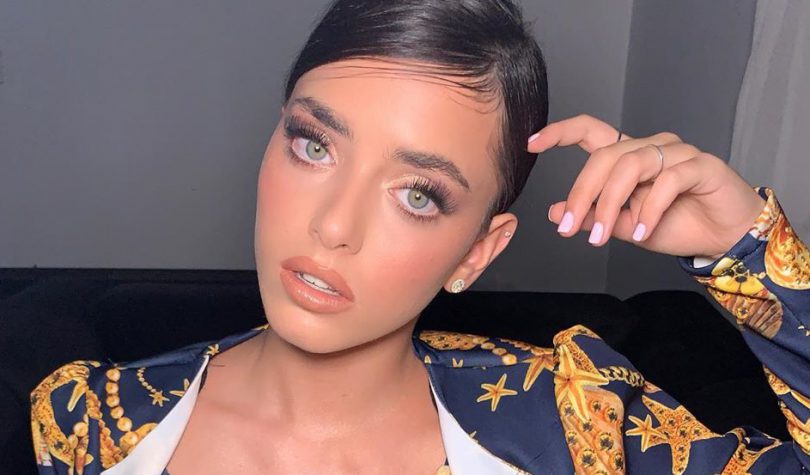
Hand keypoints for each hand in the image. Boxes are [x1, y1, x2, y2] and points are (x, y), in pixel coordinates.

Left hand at [527, 114, 766, 258]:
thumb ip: (593, 218)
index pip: (589, 131)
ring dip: (609, 204)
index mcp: (627, 155)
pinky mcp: (701, 164)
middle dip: (581, 194)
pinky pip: (667, 180)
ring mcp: (676, 152)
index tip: (531, 143)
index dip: (560, 132)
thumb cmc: (675, 225)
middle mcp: (649, 146)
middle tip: (570, 228)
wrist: (723, 238)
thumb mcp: (624, 227)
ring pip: (630, 166)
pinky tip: (642, 232)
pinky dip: (649, 209)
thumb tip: (556, 213)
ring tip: (602, 237)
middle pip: (603, 156)